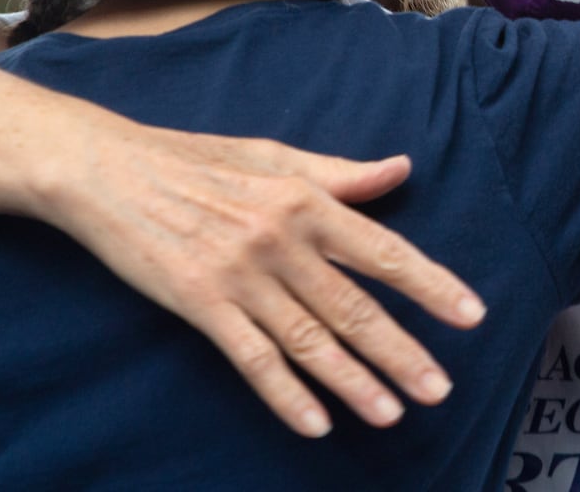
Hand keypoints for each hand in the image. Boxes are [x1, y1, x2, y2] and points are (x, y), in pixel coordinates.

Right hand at [30, 127, 485, 436]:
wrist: (109, 170)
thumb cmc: (195, 159)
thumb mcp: (272, 155)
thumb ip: (339, 174)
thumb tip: (399, 169)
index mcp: (304, 199)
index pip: (382, 250)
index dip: (430, 285)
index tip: (470, 315)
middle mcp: (279, 238)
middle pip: (352, 306)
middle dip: (401, 351)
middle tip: (439, 388)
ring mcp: (238, 274)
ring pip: (309, 339)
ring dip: (353, 382)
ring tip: (392, 413)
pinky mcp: (199, 303)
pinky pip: (251, 357)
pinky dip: (284, 394)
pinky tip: (315, 423)